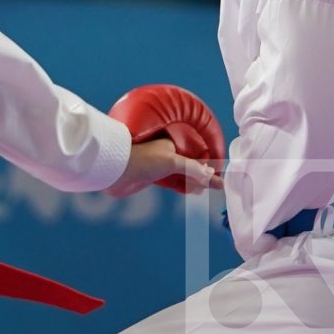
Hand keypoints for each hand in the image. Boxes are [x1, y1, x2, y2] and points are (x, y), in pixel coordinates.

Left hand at [106, 138, 222, 197]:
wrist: (115, 171)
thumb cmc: (142, 159)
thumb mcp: (172, 162)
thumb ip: (193, 170)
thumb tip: (213, 177)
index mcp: (172, 143)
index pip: (196, 154)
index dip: (207, 165)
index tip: (218, 176)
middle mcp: (167, 153)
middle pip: (191, 165)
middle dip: (203, 175)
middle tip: (217, 186)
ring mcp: (160, 166)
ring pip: (183, 175)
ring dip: (195, 182)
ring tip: (207, 189)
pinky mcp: (152, 178)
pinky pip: (174, 183)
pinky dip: (184, 187)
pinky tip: (193, 191)